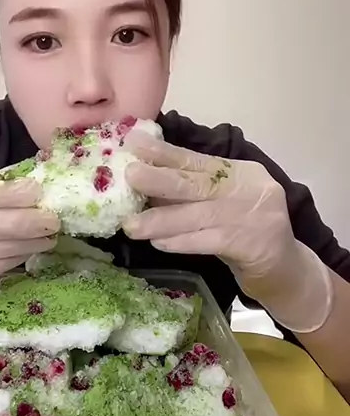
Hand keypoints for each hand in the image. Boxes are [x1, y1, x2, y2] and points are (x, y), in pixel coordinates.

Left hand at [123, 134, 298, 300]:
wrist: (286, 271)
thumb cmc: (244, 234)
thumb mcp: (223, 204)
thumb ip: (195, 191)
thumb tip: (147, 180)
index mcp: (241, 171)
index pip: (197, 160)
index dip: (165, 153)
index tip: (135, 144)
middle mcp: (249, 187)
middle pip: (198, 182)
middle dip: (159, 178)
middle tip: (129, 175)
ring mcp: (253, 215)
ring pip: (198, 215)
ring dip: (161, 220)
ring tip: (131, 225)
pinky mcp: (253, 244)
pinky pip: (209, 241)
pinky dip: (181, 242)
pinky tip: (159, 243)